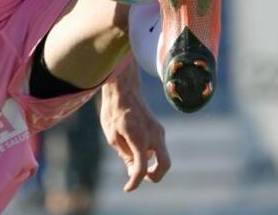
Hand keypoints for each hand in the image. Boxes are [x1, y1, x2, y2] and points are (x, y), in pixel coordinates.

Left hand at [99, 61, 170, 191]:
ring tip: (127, 151)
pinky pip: (157, 146)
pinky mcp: (158, 128)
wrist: (123, 89)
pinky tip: (132, 143)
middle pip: (165, 165)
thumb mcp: (112, 136)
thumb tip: (134, 170)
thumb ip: (124, 154)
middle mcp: (153, 135)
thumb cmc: (114, 112)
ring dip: (149, 162)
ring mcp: (159, 131)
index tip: (127, 188)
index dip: (135, 182)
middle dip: (155, 177)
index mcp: (139, 138)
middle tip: (140, 177)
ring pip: (162, 155)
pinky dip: (148, 152)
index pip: (142, 168)